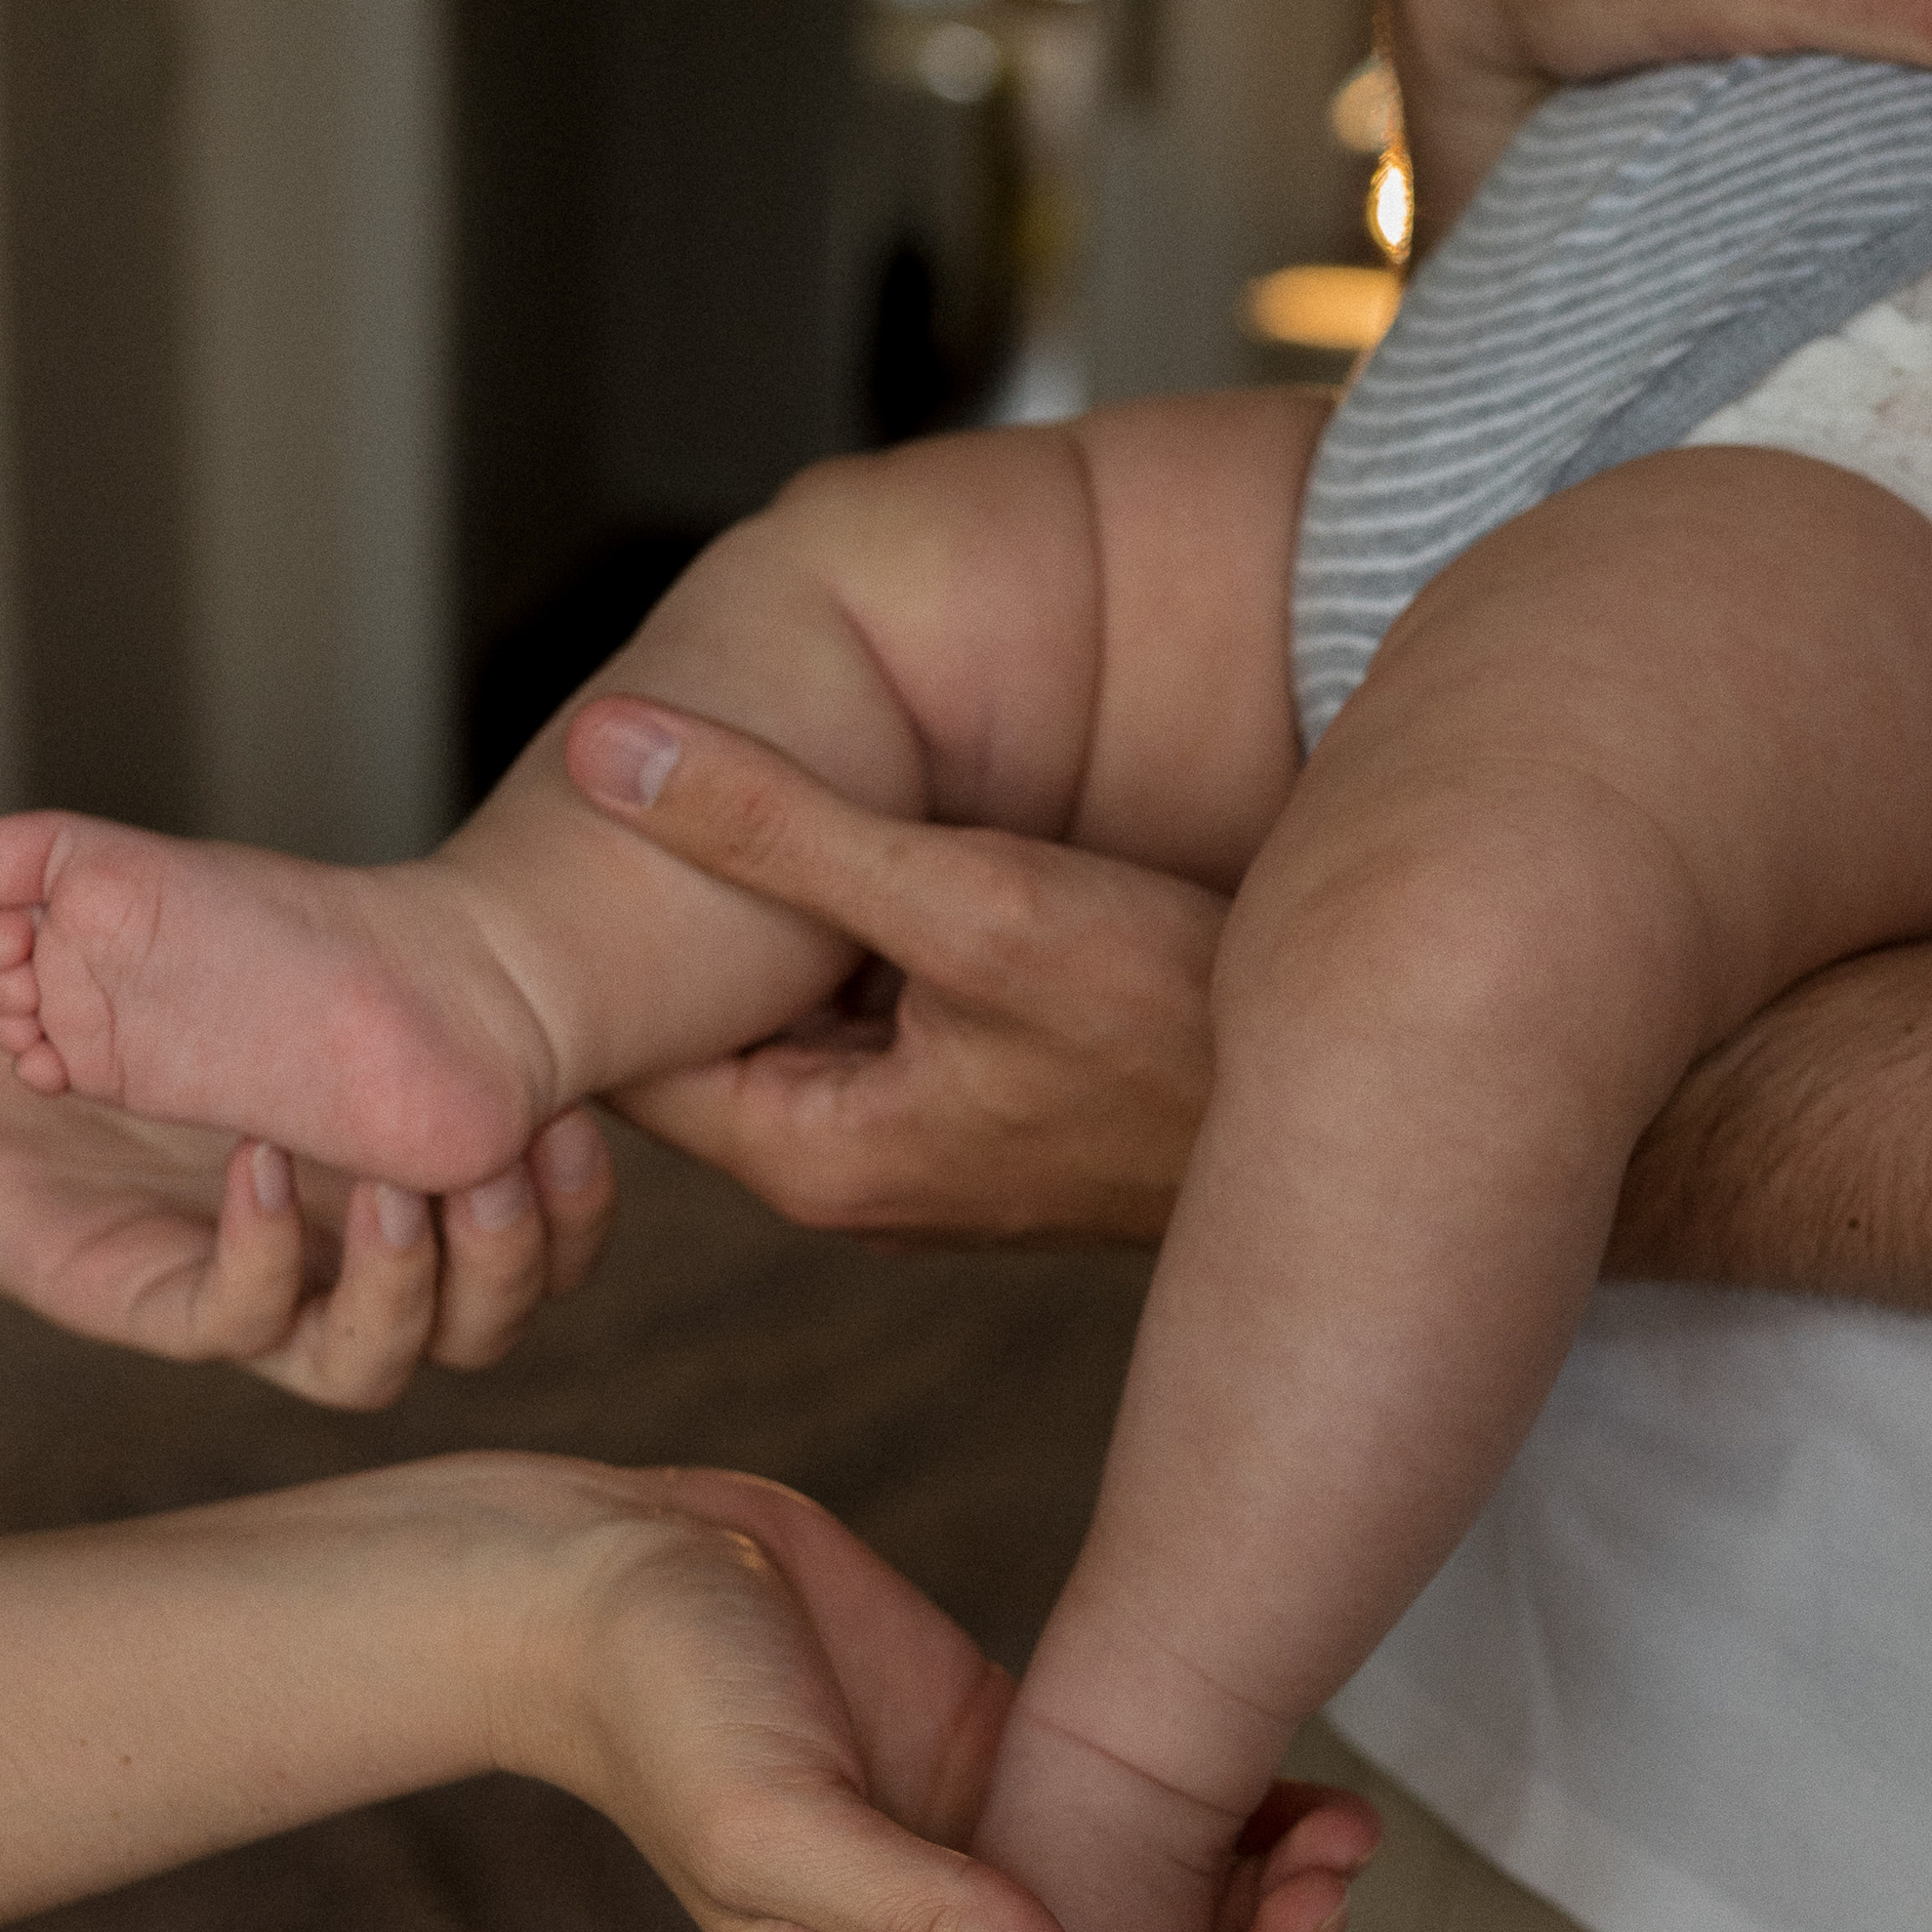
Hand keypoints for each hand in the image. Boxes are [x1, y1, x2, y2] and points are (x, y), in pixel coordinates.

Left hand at [0, 954, 617, 1406]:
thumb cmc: (125, 1001)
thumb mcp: (260, 949)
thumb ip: (370, 931)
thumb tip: (529, 825)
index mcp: (402, 1187)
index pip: (540, 1251)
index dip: (580, 1213)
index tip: (572, 1117)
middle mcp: (339, 1263)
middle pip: (485, 1326)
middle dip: (519, 1254)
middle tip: (507, 1160)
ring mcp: (251, 1294)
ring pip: (373, 1364)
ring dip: (410, 1286)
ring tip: (401, 1190)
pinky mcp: (150, 1303)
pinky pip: (236, 1324)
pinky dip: (264, 1256)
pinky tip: (260, 1163)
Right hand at [548, 1463, 1375, 1931]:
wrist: (629, 1561)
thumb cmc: (661, 1707)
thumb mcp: (772, 1827)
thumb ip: (922, 1925)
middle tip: (1312, 1898)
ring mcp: (1012, 1870)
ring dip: (1278, 1914)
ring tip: (1340, 1830)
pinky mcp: (1037, 1770)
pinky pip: (1180, 1834)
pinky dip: (1256, 1827)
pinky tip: (1309, 1785)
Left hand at [560, 699, 1218, 1242]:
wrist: (1356, 1101)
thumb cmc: (1180, 1026)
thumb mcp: (970, 901)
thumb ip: (777, 827)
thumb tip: (607, 753)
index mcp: (816, 1158)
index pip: (625, 1057)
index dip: (592, 942)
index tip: (575, 824)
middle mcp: (860, 1178)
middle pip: (714, 1030)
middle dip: (688, 915)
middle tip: (655, 775)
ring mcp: (929, 1154)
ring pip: (804, 1017)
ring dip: (788, 919)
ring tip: (760, 790)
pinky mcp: (991, 1117)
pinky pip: (885, 1018)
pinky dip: (868, 937)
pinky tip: (891, 845)